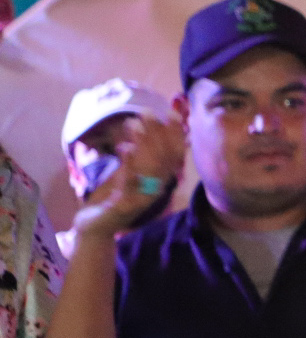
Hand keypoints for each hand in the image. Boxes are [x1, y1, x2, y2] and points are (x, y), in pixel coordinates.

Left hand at [73, 115, 184, 240]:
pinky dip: (129, 163)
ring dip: (144, 143)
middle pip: (165, 158)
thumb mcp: (131, 172)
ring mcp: (144, 198)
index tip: (173, 112)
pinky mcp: (127, 205)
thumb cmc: (114, 196)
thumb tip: (152, 127)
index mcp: (161, 181)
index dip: (176, 134)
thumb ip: (142, 154)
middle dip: (159, 133)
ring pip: (150, 167)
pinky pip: (130, 182)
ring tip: (135, 123)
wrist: (97, 225)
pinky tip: (125, 146)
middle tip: (148, 112)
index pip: (175, 154)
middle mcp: (157, 189)